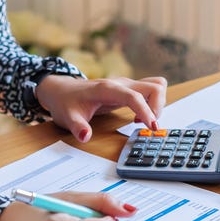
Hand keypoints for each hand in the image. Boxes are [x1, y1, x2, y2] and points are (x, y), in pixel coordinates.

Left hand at [35, 74, 166, 141]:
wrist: (62, 90)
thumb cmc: (66, 103)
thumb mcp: (67, 117)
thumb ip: (77, 127)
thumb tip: (85, 137)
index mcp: (107, 89)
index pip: (134, 96)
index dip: (146, 110)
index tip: (152, 127)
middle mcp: (121, 84)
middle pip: (154, 86)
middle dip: (157, 107)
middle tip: (147, 126)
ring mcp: (126, 85)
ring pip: (156, 86)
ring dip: (157, 104)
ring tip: (142, 121)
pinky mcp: (128, 90)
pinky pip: (150, 91)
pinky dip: (152, 104)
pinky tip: (138, 117)